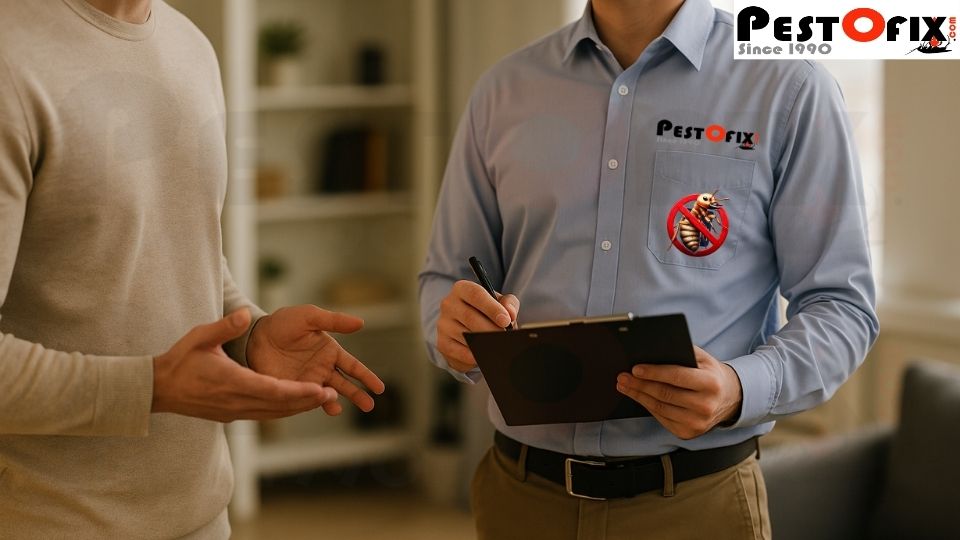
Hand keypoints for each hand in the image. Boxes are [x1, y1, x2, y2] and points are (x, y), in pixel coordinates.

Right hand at [152, 309, 337, 421]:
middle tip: (332, 396)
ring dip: (297, 408)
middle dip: (306, 402)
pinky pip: (262, 414)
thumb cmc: (179, 360)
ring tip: (322, 400)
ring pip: (273, 413)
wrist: (157, 389)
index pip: (272, 390)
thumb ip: (225, 327)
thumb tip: (245, 314)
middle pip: (278, 406)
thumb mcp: (200, 337)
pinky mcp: (230, 415)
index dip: (298, 392)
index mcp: (231, 382)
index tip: (319, 390)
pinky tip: (296, 404)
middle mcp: (235, 401)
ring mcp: (233, 412)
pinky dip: (282, 410)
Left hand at [247, 305, 384, 415]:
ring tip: (337, 409)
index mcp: (330, 351)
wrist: (253, 336)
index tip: (379, 388)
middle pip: (345, 385)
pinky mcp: (292, 389)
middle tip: (369, 406)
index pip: (353, 367)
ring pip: (328, 395)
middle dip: (358, 395)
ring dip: (335, 402)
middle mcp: (322, 368)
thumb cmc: (282, 323)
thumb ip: (334, 321)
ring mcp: (307, 381)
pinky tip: (319, 407)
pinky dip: (315, 405)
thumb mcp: (309, 317)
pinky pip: (307, 400)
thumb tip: (361, 323)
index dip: (367, 377)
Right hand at [436, 280, 518, 371]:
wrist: (469, 330)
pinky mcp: (442, 343)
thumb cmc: (487, 313)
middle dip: (491, 329)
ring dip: (484, 343)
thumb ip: (508, 303)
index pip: (475, 294)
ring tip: (498, 346)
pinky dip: (475, 356)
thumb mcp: (500, 303)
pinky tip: (485, 355)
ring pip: (465, 336)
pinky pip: (459, 352)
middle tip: (505, 337)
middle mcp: (448, 304)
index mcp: (462, 289)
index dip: (492, 308)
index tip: (505, 321)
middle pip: (470, 317)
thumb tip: (510, 313)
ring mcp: (443, 324)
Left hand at [616, 346, 742, 439]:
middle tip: (622, 376)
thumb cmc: (710, 374)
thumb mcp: (703, 359)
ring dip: (638, 396)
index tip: (635, 368)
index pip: (677, 377)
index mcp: (711, 383)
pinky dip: (647, 406)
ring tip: (624, 385)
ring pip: (660, 407)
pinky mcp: (688, 433)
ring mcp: (697, 423)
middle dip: (640, 384)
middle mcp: (706, 405)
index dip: (654, 373)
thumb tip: (652, 349)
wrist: (730, 399)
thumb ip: (682, 352)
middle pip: (664, 394)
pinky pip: (662, 418)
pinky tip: (638, 396)